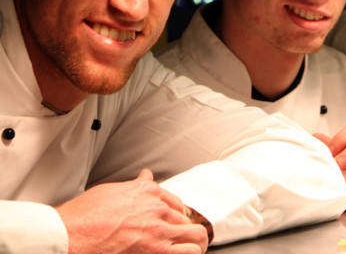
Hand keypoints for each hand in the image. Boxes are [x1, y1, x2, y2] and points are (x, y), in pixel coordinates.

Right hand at [56, 169, 208, 253]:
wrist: (69, 236)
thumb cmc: (82, 217)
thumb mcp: (110, 191)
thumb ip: (134, 186)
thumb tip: (146, 176)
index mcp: (148, 192)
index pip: (176, 203)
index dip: (176, 215)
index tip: (173, 223)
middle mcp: (158, 208)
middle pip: (187, 219)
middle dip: (185, 229)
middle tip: (180, 240)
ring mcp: (160, 230)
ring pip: (197, 235)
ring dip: (194, 243)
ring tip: (189, 250)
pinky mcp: (158, 251)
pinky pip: (190, 252)